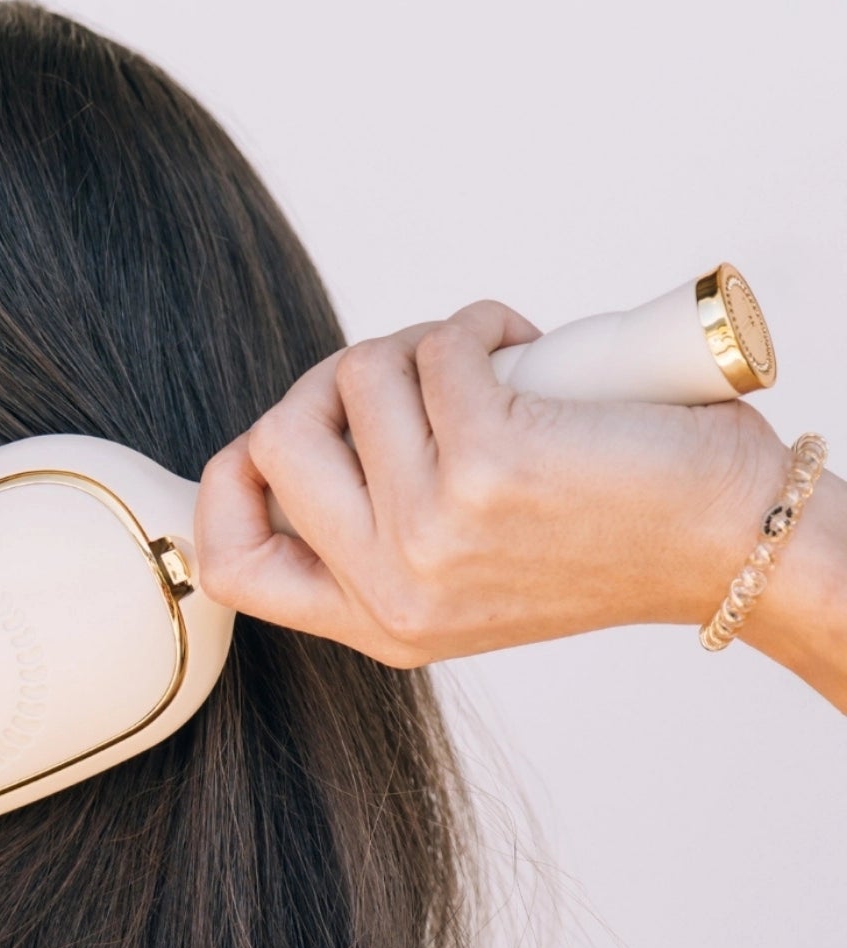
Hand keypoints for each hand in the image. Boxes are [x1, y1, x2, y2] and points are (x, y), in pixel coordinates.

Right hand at [194, 300, 792, 666]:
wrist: (724, 540)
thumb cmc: (607, 533)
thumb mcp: (466, 567)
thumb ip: (380, 523)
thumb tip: (314, 415)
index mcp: (377, 621)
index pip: (230, 566)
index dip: (224, 488)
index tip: (273, 444)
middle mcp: (392, 590)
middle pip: (270, 443)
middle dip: (327, 383)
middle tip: (404, 381)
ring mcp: (432, 533)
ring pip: (352, 378)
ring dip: (416, 343)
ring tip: (486, 366)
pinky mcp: (487, 465)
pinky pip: (433, 348)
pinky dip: (474, 325)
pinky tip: (521, 349)